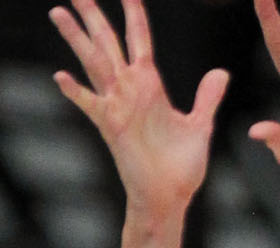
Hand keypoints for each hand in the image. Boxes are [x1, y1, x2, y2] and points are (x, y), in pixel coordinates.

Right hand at [50, 0, 226, 223]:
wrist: (170, 196)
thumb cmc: (181, 165)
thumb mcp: (200, 125)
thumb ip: (207, 97)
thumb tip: (220, 72)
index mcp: (149, 86)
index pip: (139, 42)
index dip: (134, 16)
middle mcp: (129, 91)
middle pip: (108, 43)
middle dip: (94, 16)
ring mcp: (117, 107)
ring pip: (94, 64)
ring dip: (77, 39)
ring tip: (59, 12)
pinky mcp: (112, 127)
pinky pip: (91, 105)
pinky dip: (77, 92)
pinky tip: (61, 76)